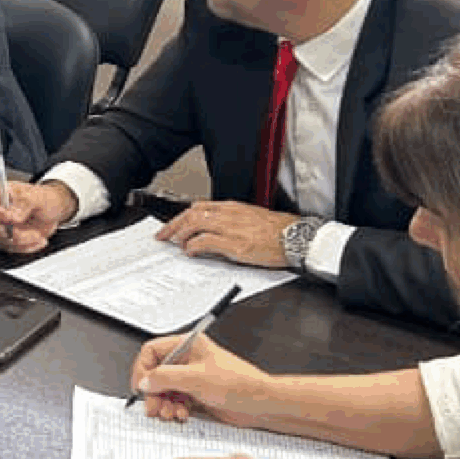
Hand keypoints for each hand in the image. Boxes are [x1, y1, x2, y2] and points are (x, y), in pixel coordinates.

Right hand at [0, 177, 75, 253]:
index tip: (8, 218)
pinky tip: (37, 240)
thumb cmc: (43, 198)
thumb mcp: (37, 196)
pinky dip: (25, 247)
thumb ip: (25, 203)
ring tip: (37, 234)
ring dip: (20, 240)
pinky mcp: (5, 239)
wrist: (54, 212)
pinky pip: (9, 248)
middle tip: (20, 231)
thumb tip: (13, 216)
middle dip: (1, 231)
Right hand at [129, 331, 273, 424]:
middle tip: (153, 407)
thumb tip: (145, 380)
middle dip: (153, 393)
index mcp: (188, 345)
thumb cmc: (239, 384)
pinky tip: (181, 415)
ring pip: (164, 390)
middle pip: (156, 374)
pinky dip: (175, 409)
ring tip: (170, 413)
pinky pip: (175, 401)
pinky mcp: (196, 394)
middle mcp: (188, 360)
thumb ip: (165, 377)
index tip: (142, 387)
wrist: (260, 404)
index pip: (152, 352)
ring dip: (164, 404)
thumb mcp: (195, 378)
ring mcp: (192, 378)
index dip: (143, 369)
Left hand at [155, 200, 295, 268]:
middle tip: (163, 236)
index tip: (172, 226)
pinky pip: (206, 241)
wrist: (296, 237)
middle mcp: (229, 214)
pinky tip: (191, 252)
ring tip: (176, 244)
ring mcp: (231, 228)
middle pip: (192, 213)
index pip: (199, 207)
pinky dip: (194, 246)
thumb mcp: (250, 220)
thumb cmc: (278, 231)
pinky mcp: (235, 244)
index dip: (181, 216)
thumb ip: (230, 223)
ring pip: (195, 223)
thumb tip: (212, 233)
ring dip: (181, 235)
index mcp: (232, 208)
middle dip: (173, 225)